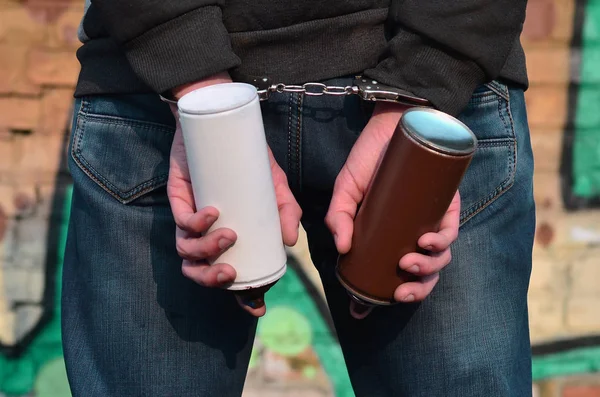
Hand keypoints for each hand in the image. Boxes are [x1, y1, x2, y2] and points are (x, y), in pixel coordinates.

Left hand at [167, 74, 301, 317]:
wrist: (221, 122)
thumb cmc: (247, 158)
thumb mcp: (274, 183)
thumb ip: (286, 209)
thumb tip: (291, 241)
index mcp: (229, 236)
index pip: (231, 273)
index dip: (241, 295)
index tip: (255, 306)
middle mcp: (206, 232)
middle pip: (199, 270)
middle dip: (212, 280)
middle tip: (231, 274)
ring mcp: (189, 216)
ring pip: (186, 250)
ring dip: (206, 251)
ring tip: (230, 235)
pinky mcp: (177, 197)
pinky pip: (180, 221)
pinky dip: (195, 224)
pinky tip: (213, 214)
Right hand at [325, 102, 460, 318]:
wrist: (391, 123)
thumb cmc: (369, 157)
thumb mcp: (346, 189)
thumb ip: (339, 216)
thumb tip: (343, 249)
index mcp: (388, 235)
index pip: (390, 272)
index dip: (381, 295)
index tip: (363, 310)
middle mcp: (411, 231)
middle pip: (422, 273)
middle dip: (415, 290)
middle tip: (400, 292)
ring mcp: (430, 218)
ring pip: (440, 257)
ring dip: (428, 270)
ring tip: (409, 264)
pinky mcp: (447, 202)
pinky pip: (452, 229)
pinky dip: (443, 242)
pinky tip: (428, 243)